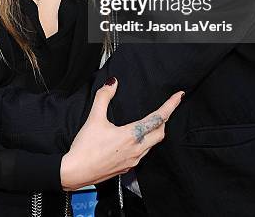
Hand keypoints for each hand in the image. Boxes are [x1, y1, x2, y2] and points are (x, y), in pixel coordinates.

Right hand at [60, 79, 182, 190]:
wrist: (76, 172)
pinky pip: (143, 153)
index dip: (170, 106)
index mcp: (131, 136)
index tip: (178, 96)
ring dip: (155, 132)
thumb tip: (112, 83)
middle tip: (165, 108)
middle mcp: (136, 150)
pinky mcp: (127, 167)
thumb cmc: (85, 148)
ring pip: (152, 144)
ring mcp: (133, 161)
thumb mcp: (94, 118)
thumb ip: (104, 97)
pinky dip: (145, 143)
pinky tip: (136, 139)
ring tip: (152, 122)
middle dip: (165, 119)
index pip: (158, 118)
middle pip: (160, 133)